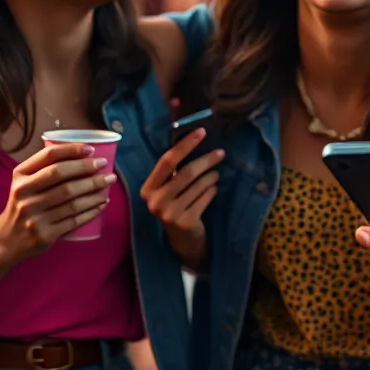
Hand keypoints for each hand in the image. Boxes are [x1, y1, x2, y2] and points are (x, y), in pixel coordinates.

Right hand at [0, 143, 113, 264]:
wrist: (6, 240)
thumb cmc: (23, 204)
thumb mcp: (24, 182)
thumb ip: (45, 167)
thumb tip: (84, 153)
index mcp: (20, 176)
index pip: (48, 156)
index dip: (72, 150)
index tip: (91, 149)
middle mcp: (24, 195)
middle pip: (61, 177)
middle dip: (87, 169)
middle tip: (105, 166)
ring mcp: (34, 217)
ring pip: (72, 200)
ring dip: (95, 190)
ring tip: (109, 182)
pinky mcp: (44, 235)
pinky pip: (74, 220)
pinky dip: (92, 210)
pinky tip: (102, 203)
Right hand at [140, 128, 222, 268]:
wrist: (182, 238)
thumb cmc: (176, 203)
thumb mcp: (168, 188)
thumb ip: (174, 169)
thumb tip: (195, 136)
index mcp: (148, 188)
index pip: (167, 160)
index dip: (185, 144)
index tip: (202, 131)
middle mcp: (154, 201)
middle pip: (187, 172)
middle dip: (206, 160)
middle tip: (221, 152)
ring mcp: (169, 214)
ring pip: (199, 184)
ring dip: (212, 176)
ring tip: (215, 175)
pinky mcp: (185, 222)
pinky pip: (206, 197)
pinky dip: (212, 190)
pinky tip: (212, 190)